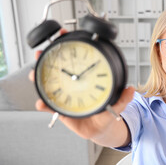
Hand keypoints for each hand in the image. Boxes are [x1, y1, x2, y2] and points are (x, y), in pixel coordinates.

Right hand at [28, 28, 134, 144]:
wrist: (100, 130)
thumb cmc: (106, 114)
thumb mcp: (116, 105)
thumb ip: (123, 99)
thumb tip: (131, 89)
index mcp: (86, 78)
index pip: (76, 58)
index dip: (69, 46)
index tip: (64, 34)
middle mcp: (73, 84)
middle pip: (56, 67)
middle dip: (46, 57)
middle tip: (41, 52)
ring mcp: (64, 95)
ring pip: (48, 83)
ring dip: (38, 77)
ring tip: (34, 75)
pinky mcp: (59, 108)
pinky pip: (48, 105)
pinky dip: (43, 104)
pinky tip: (41, 103)